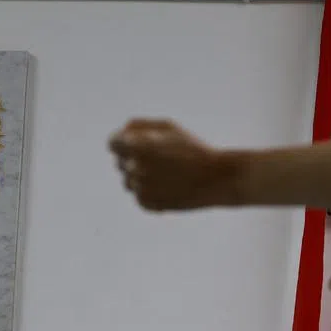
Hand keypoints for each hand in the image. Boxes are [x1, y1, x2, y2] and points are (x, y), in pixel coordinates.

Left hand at [109, 119, 236, 210]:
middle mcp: (134, 166)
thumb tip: (121, 134)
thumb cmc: (193, 149)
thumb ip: (138, 126)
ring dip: (142, 178)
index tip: (138, 144)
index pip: (112, 143)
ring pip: (128, 182)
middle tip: (163, 159)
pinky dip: (151, 193)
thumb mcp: (168, 127)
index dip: (124, 143)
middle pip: (121, 163)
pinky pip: (139, 198)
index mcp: (136, 144)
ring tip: (169, 174)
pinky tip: (170, 187)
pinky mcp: (148, 204)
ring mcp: (140, 187)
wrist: (217, 178)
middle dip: (135, 160)